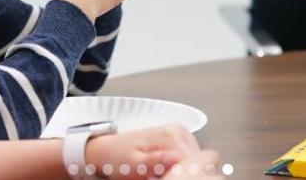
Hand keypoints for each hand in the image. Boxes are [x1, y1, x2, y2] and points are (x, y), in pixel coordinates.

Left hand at [84, 124, 213, 178]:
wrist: (108, 150)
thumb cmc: (118, 157)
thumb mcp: (133, 164)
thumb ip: (154, 163)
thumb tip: (174, 159)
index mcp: (171, 134)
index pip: (192, 163)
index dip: (178, 177)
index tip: (160, 179)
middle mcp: (180, 131)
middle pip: (196, 163)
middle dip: (181, 174)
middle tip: (157, 177)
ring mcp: (181, 136)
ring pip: (195, 163)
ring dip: (180, 172)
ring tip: (157, 175)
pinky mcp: (180, 143)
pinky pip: (188, 161)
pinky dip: (178, 169)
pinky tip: (162, 172)